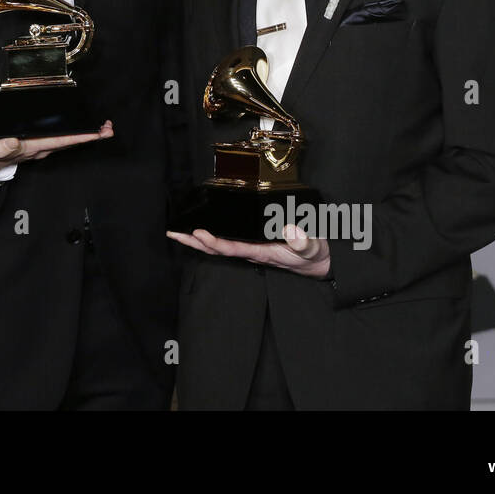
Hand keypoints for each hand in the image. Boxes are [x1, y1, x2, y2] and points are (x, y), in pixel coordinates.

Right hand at [0, 121, 113, 174]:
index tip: (96, 134)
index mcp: (32, 147)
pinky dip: (75, 135)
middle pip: (70, 142)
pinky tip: (81, 130)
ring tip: (102, 128)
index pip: (61, 141)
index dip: (80, 137)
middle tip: (109, 129)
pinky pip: (61, 140)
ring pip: (68, 142)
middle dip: (90, 136)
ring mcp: (41, 148)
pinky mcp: (39, 145)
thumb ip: (2, 147)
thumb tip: (14, 141)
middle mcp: (41, 149)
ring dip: (86, 135)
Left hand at [166, 224, 330, 278]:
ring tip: (178, 232)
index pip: (233, 248)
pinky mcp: (254, 245)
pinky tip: (202, 231)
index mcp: (263, 253)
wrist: (321, 264)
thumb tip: (290, 229)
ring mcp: (252, 249)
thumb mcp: (314, 249)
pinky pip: (228, 242)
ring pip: (220, 246)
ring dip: (198, 241)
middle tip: (173, 234)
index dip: (214, 242)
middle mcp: (252, 252)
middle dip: (195, 243)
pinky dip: (212, 237)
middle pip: (217, 250)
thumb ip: (304, 242)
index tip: (199, 233)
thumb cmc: (316, 256)